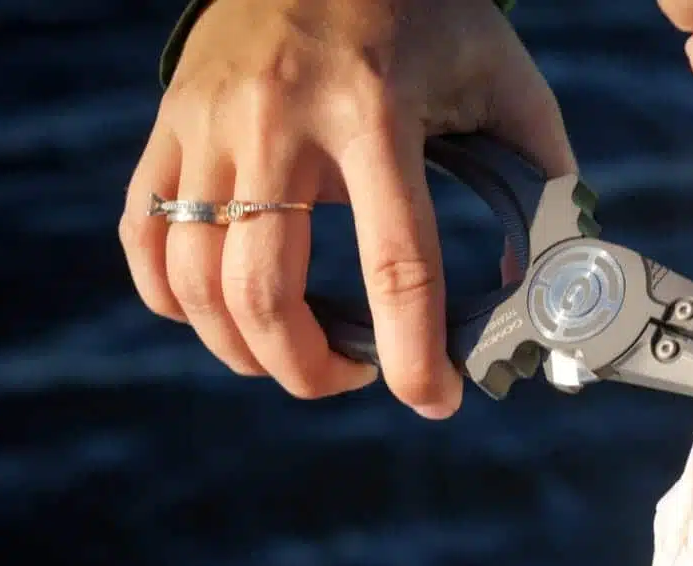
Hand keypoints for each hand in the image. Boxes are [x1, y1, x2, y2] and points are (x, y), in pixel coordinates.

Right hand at [119, 0, 573, 417]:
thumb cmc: (430, 14)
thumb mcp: (504, 78)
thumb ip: (542, 172)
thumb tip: (548, 276)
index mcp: (377, 113)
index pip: (395, 267)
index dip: (415, 355)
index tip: (436, 400)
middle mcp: (280, 121)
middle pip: (263, 292)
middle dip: (309, 371)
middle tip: (355, 377)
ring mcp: (210, 122)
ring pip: (192, 279)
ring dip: (242, 346)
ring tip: (297, 352)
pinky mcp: (170, 121)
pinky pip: (144, 234)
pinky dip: (173, 297)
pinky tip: (223, 310)